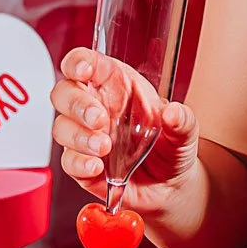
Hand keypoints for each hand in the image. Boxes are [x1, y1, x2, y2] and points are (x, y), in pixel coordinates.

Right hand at [50, 48, 199, 215]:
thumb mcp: (185, 130)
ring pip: (62, 127)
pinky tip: (96, 167)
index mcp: (116, 85)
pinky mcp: (82, 165)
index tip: (84, 70)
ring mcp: (85, 136)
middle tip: (99, 119)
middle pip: (64, 93)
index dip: (78, 62)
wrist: (171, 185)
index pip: (84, 63)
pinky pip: (68, 161)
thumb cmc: (171, 145)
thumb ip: (183, 120)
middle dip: (76, 104)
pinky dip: (79, 163)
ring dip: (79, 136)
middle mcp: (95, 106)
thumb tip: (174, 112)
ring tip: (104, 147)